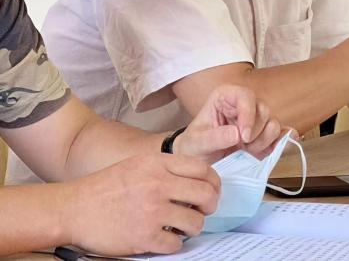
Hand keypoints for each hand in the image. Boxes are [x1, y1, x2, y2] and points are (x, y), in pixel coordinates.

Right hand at [64, 153, 218, 254]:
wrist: (75, 208)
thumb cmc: (106, 187)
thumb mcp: (138, 164)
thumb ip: (166, 169)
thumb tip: (196, 180)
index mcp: (157, 164)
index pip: (203, 169)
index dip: (213, 182)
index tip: (211, 191)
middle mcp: (158, 184)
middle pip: (205, 194)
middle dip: (209, 206)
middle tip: (202, 211)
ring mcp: (152, 211)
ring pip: (196, 222)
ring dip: (192, 227)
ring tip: (181, 226)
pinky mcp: (144, 237)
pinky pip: (176, 244)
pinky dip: (174, 243)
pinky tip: (164, 237)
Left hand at [175, 84, 283, 162]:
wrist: (198, 160)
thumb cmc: (194, 146)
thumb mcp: (197, 142)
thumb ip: (214, 137)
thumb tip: (236, 134)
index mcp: (226, 96)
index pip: (246, 96)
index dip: (248, 115)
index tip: (243, 137)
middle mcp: (243, 104)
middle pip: (264, 110)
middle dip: (256, 133)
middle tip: (243, 147)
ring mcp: (255, 119)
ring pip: (273, 123)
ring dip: (264, 141)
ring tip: (248, 151)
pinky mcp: (264, 134)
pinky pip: (281, 134)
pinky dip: (280, 143)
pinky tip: (271, 151)